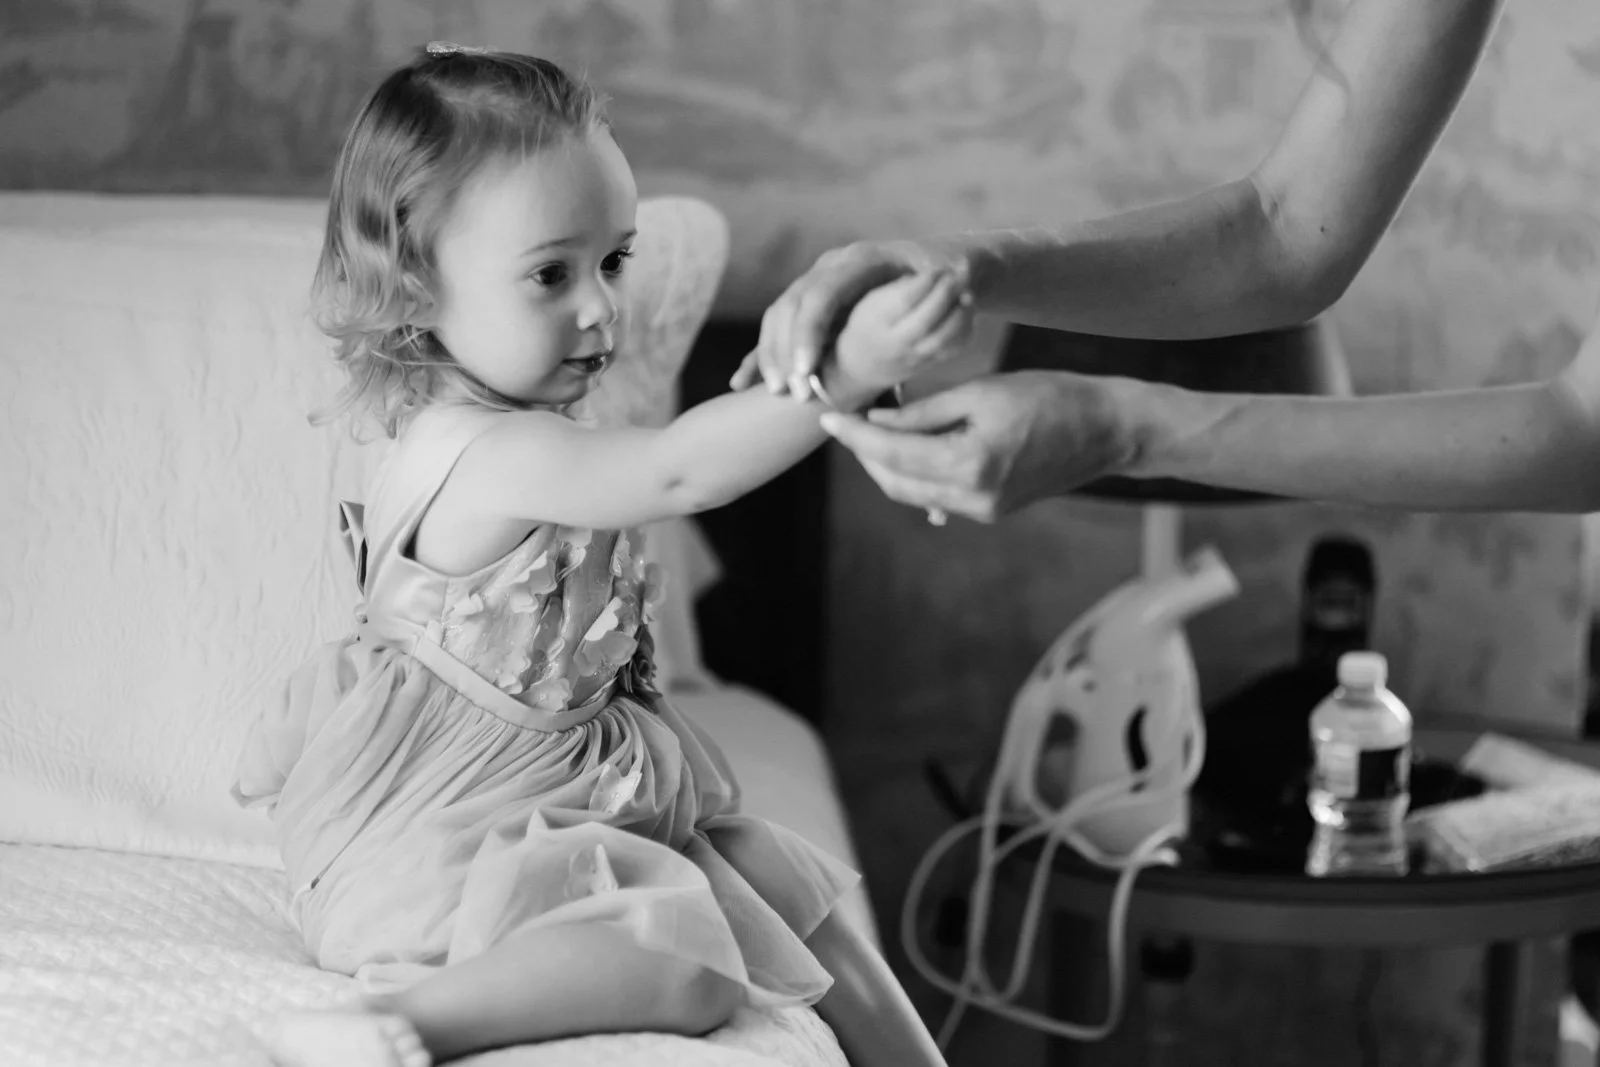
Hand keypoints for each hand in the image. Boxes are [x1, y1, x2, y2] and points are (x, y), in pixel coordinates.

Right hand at [731, 237, 972, 398]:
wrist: (932, 265)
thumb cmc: (940, 277)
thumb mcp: (944, 280)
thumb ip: (944, 288)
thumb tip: (958, 281)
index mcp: (858, 260)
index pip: (821, 296)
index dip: (809, 334)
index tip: (808, 371)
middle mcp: (830, 266)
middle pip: (790, 307)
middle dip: (785, 352)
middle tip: (789, 391)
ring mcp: (816, 280)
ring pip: (779, 316)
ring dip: (772, 356)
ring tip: (777, 392)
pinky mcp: (809, 300)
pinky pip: (777, 326)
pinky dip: (765, 354)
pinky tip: (744, 382)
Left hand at [818, 371, 1139, 522]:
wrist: (1107, 429)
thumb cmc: (1049, 396)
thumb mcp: (980, 391)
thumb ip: (924, 412)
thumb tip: (876, 420)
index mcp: (968, 463)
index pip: (891, 452)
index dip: (854, 434)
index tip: (827, 415)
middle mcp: (973, 497)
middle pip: (894, 482)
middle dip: (865, 453)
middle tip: (846, 420)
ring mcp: (983, 509)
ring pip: (913, 492)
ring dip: (887, 465)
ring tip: (871, 430)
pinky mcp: (992, 510)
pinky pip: (939, 495)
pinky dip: (916, 473)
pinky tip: (906, 447)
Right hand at [831, 271, 973, 393]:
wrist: (865, 363)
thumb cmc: (870, 323)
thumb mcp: (872, 300)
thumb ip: (899, 288)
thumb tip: (934, 274)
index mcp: (878, 322)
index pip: (904, 302)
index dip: (925, 282)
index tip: (937, 268)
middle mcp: (896, 343)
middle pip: (926, 321)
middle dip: (945, 294)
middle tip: (956, 276)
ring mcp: (915, 356)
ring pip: (943, 339)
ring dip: (961, 313)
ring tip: (967, 293)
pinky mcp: (930, 363)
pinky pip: (954, 348)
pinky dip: (966, 328)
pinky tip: (966, 311)